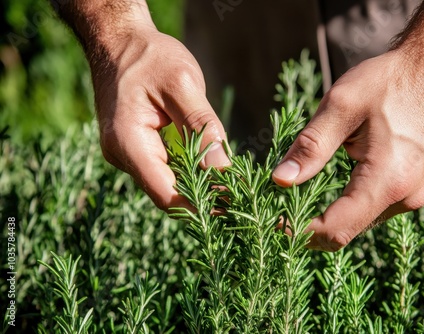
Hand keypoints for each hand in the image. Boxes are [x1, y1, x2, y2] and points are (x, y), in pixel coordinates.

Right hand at [92, 27, 229, 209]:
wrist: (119, 41)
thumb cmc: (150, 56)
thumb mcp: (182, 84)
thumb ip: (202, 126)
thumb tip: (223, 169)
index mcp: (128, 142)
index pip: (165, 195)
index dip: (200, 208)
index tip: (232, 209)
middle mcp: (122, 155)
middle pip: (166, 194)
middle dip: (203, 201)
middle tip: (239, 203)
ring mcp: (126, 153)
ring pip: (166, 183)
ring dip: (197, 189)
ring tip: (232, 192)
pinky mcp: (135, 148)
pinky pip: (163, 169)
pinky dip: (188, 174)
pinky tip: (211, 173)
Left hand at [272, 50, 423, 250]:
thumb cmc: (391, 83)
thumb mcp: (341, 106)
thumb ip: (310, 147)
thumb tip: (280, 180)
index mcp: (388, 180)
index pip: (335, 229)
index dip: (299, 232)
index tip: (273, 220)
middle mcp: (406, 197)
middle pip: (346, 232)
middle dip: (309, 228)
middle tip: (279, 210)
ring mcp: (413, 196)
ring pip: (359, 223)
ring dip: (328, 216)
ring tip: (298, 197)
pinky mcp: (413, 189)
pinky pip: (373, 209)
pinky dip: (347, 206)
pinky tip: (330, 187)